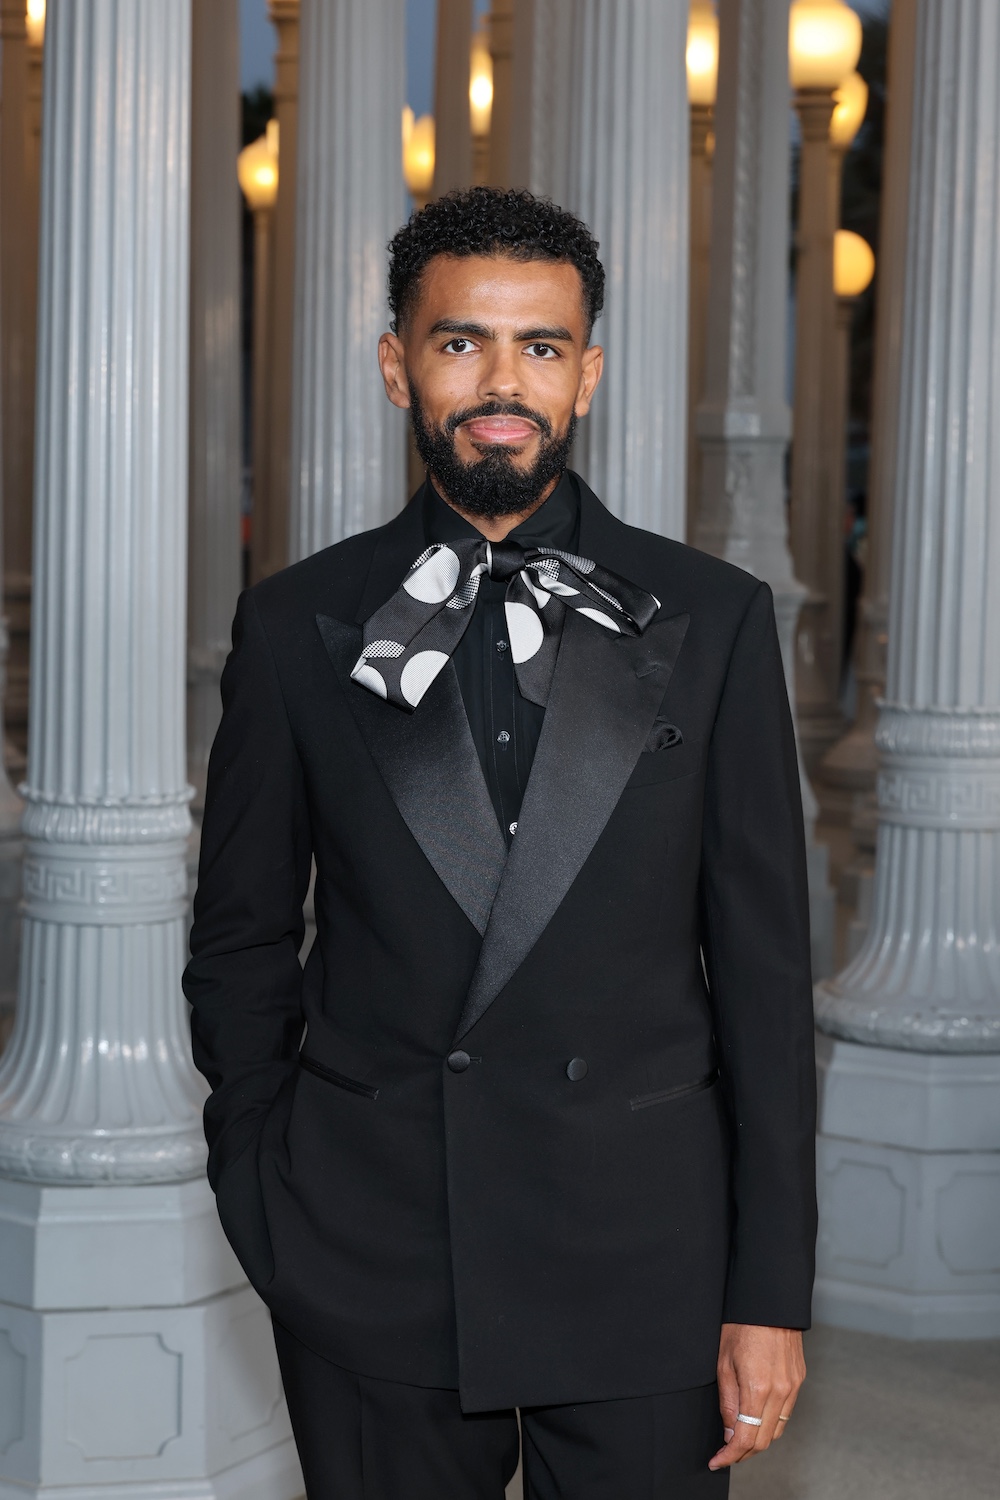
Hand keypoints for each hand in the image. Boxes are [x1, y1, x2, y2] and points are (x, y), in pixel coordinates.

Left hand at [708, 1323, 804, 1470]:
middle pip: (764, 1440)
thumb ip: (728, 1403)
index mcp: (758, 1388)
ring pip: (777, 1430)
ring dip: (758, 1440)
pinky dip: (770, 1423)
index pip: (746, 1438)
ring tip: (739, 1438)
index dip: (730, 1455)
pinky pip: (786, 1414)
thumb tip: (730, 1433)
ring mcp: (793, 1387)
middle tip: (725, 1453)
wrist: (768, 1301)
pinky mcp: (799, 1380)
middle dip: (744, 1452)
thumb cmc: (741, 1326)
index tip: (717, 1460)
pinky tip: (757, 1419)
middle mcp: (780, 1392)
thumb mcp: (723, 1363)